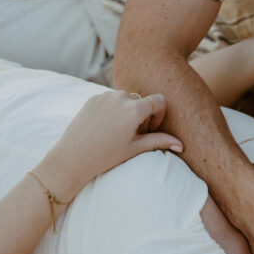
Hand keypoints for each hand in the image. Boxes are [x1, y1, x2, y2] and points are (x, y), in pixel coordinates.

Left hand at [37, 91, 182, 201]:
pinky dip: (113, 110)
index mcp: (135, 109)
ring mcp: (106, 96)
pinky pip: (111, 100)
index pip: (159, 101)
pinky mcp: (93, 98)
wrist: (72, 157)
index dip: (159, 115)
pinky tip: (104, 128)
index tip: (149, 129)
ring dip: (127, 112)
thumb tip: (181, 145)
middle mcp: (121, 97)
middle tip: (132, 135)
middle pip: (142, 100)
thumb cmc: (106, 156)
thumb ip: (160, 141)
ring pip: (126, 99)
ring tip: (117, 132)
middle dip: (142, 115)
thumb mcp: (135, 148)